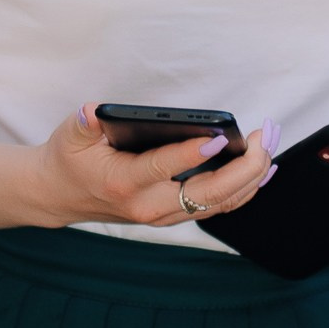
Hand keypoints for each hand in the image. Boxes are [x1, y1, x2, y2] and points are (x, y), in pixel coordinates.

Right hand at [35, 107, 277, 228]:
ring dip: (250, 178)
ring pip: (219, 204)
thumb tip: (96, 111)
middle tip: (261, 138)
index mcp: (122, 182)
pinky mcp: (173, 216)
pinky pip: (217, 207)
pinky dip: (244, 190)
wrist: (60, 195)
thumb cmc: (69, 159)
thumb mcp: (70, 134)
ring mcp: (163, 215)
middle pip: (207, 195)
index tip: (218, 139)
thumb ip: (84, 122)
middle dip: (243, 168)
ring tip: (269, 147)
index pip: (163, 168)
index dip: (192, 154)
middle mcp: (148, 206)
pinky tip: (262, 170)